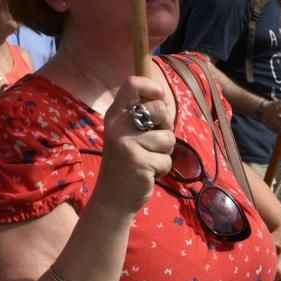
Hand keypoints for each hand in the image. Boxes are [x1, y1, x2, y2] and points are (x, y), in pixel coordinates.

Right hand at [0, 70, 8, 100]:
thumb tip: (0, 71)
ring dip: (5, 82)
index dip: (2, 77)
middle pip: (0, 74)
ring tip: (3, 88)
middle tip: (3, 86)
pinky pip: (4, 81)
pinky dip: (6, 84)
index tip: (2, 83)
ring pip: (2, 77)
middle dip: (3, 79)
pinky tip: (5, 88)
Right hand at [95, 77, 175, 214]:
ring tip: (148, 158)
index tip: (158, 101)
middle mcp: (117, 125)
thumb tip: (163, 98)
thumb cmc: (126, 161)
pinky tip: (148, 172)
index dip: (152, 88)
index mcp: (115, 114)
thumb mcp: (128, 133)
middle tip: (153, 140)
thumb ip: (142, 116)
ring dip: (164, 151)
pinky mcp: (139, 161)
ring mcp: (127, 143)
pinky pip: (167, 159)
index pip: (133, 83)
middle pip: (159, 108)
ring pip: (168, 137)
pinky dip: (162, 168)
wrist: (112, 197)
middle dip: (166, 125)